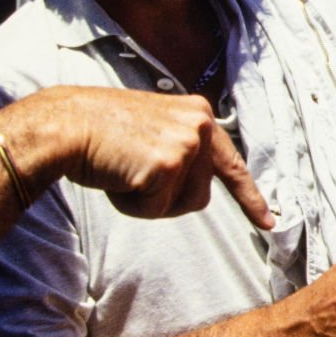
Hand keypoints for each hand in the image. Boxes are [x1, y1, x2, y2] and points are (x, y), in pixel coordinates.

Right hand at [18, 87, 273, 228]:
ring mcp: (187, 143)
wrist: (66, 124)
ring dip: (150, 202)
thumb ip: (180, 151)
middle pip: (201, 195)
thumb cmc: (100, 133)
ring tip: (125, 170)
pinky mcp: (169, 164)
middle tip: (132, 171)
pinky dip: (134, 204)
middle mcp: (200, 125)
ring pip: (183, 205)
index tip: (269, 221)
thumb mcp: (153, 131)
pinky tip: (117, 176)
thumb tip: (198, 186)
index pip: (231, 163)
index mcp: (198, 114)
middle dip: (166, 198)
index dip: (250, 197)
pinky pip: (158, 209)